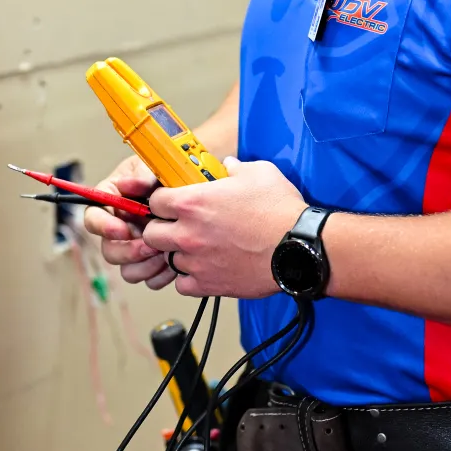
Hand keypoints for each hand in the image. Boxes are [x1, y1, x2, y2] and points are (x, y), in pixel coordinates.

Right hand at [80, 154, 172, 289]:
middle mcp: (119, 228)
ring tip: (165, 255)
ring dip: (145, 266)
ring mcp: (135, 247)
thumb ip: (143, 175)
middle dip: (129, 252)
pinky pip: (150, 278)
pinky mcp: (152, 261)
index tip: (121, 230)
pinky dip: (161, 275)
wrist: (189, 187)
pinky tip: (174, 263)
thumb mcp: (151, 166)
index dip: (103, 227)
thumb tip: (134, 184)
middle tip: (149, 245)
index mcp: (111, 203)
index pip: (93, 218)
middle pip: (109, 251)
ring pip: (128, 270)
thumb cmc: (163, 174)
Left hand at [145, 159, 305, 298]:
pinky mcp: (209, 284)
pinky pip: (182, 285)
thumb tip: (228, 166)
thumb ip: (235, 168)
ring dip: (178, 254)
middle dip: (161, 229)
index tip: (172, 203)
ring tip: (198, 249)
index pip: (155, 200)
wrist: (299, 248)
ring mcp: (196, 261)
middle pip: (151, 234)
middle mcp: (188, 233)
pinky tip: (204, 269)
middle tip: (178, 227)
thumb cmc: (280, 210)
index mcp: (193, 202)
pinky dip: (189, 278)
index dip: (162, 201)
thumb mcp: (259, 173)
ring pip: (168, 260)